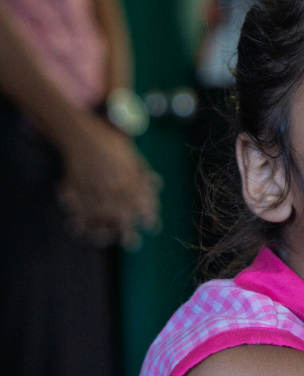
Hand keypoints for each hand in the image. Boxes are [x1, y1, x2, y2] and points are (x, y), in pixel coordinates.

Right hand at [55, 111, 159, 247]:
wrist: (79, 132)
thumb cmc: (109, 142)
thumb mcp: (131, 154)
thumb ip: (142, 171)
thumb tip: (158, 184)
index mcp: (127, 175)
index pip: (140, 198)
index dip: (147, 212)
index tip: (152, 226)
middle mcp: (110, 183)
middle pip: (120, 209)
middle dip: (127, 228)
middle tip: (133, 244)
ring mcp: (91, 185)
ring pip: (98, 211)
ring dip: (102, 228)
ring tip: (106, 239)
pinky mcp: (73, 185)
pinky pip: (76, 205)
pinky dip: (77, 218)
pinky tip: (78, 230)